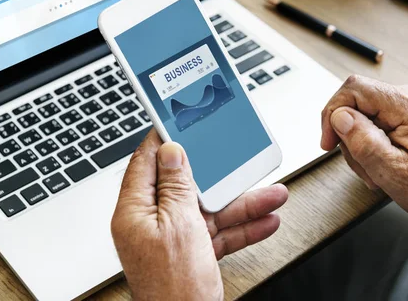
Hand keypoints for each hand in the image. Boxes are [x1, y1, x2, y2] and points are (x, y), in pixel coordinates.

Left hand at [111, 130, 287, 300]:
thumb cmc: (174, 289)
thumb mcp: (180, 225)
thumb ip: (176, 186)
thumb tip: (171, 152)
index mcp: (136, 211)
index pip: (146, 163)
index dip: (164, 140)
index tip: (182, 123)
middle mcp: (151, 223)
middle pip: (186, 186)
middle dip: (219, 175)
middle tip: (236, 158)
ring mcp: (172, 239)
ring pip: (208, 209)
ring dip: (241, 203)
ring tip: (271, 193)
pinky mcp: (191, 253)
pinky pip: (217, 232)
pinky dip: (241, 227)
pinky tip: (265, 220)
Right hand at [321, 75, 407, 220]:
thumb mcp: (392, 171)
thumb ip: (364, 142)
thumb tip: (339, 116)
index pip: (354, 88)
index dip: (333, 112)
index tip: (328, 141)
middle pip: (354, 101)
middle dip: (347, 134)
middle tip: (359, 163)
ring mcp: (407, 104)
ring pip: (360, 112)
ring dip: (357, 143)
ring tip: (373, 168)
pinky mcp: (403, 113)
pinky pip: (371, 119)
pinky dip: (367, 141)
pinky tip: (378, 161)